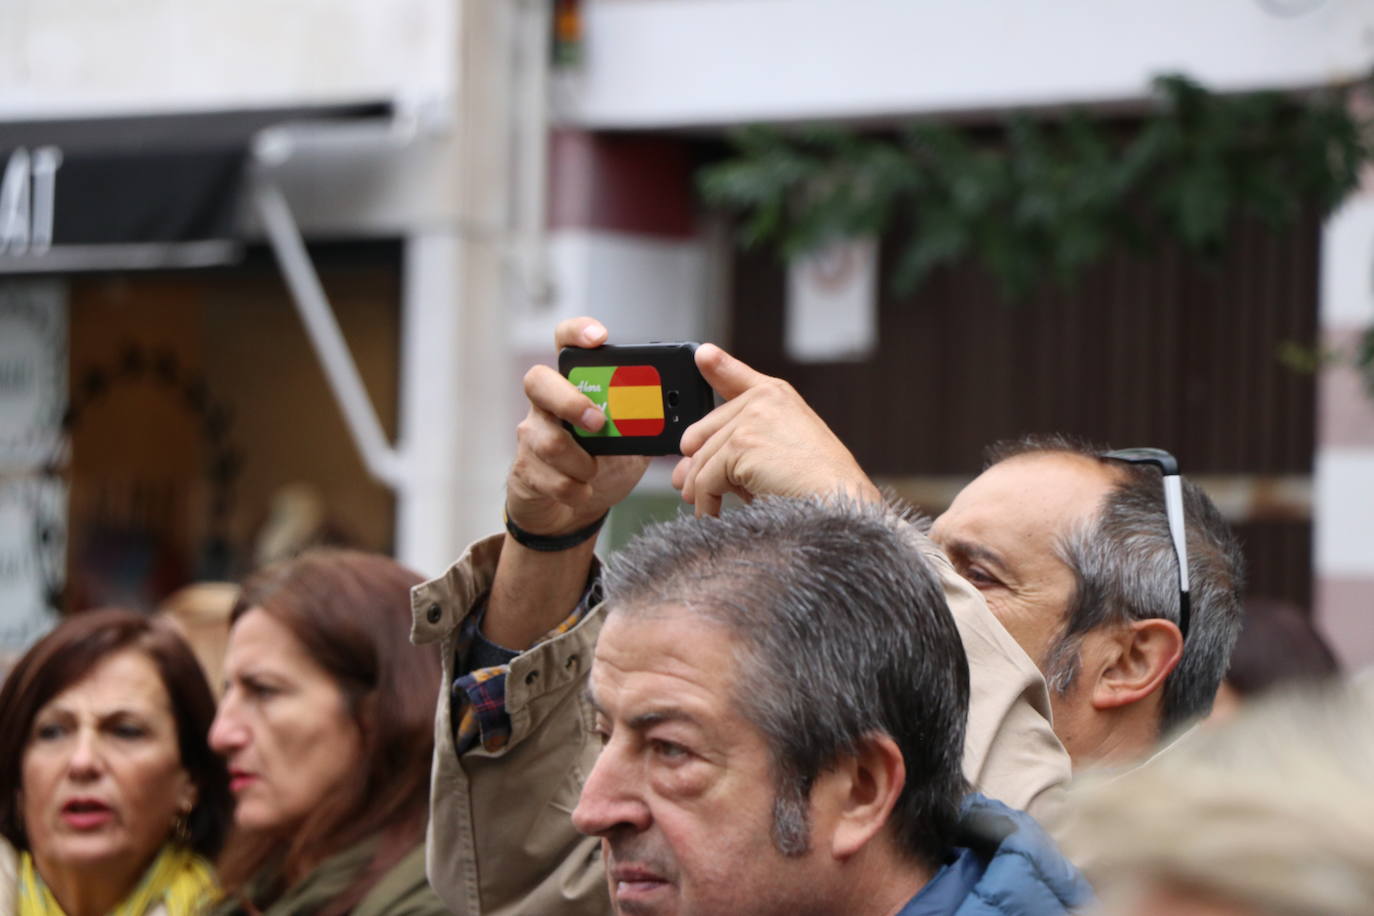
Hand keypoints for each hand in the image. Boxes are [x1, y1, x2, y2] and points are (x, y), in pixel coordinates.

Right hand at [507, 318, 649, 534]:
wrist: (572, 510)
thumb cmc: (602, 465)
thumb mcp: (630, 441)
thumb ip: (643, 422)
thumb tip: (673, 410)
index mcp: (574, 384)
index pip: (565, 342)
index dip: (577, 332)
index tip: (599, 337)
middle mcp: (546, 402)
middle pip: (538, 380)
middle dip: (571, 401)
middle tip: (598, 423)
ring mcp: (531, 434)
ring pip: (546, 439)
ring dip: (581, 462)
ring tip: (595, 472)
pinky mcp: (524, 468)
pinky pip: (547, 477)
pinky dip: (573, 490)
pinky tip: (584, 492)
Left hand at [672, 344, 880, 515]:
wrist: (837, 500)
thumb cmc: (818, 485)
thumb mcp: (780, 454)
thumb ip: (735, 452)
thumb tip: (682, 473)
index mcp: (776, 397)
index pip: (737, 377)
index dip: (717, 366)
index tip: (702, 355)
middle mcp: (762, 400)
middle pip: (706, 432)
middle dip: (696, 464)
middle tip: (688, 487)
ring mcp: (750, 419)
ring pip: (701, 459)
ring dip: (699, 490)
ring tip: (705, 508)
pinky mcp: (740, 445)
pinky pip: (705, 479)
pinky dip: (705, 503)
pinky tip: (712, 514)